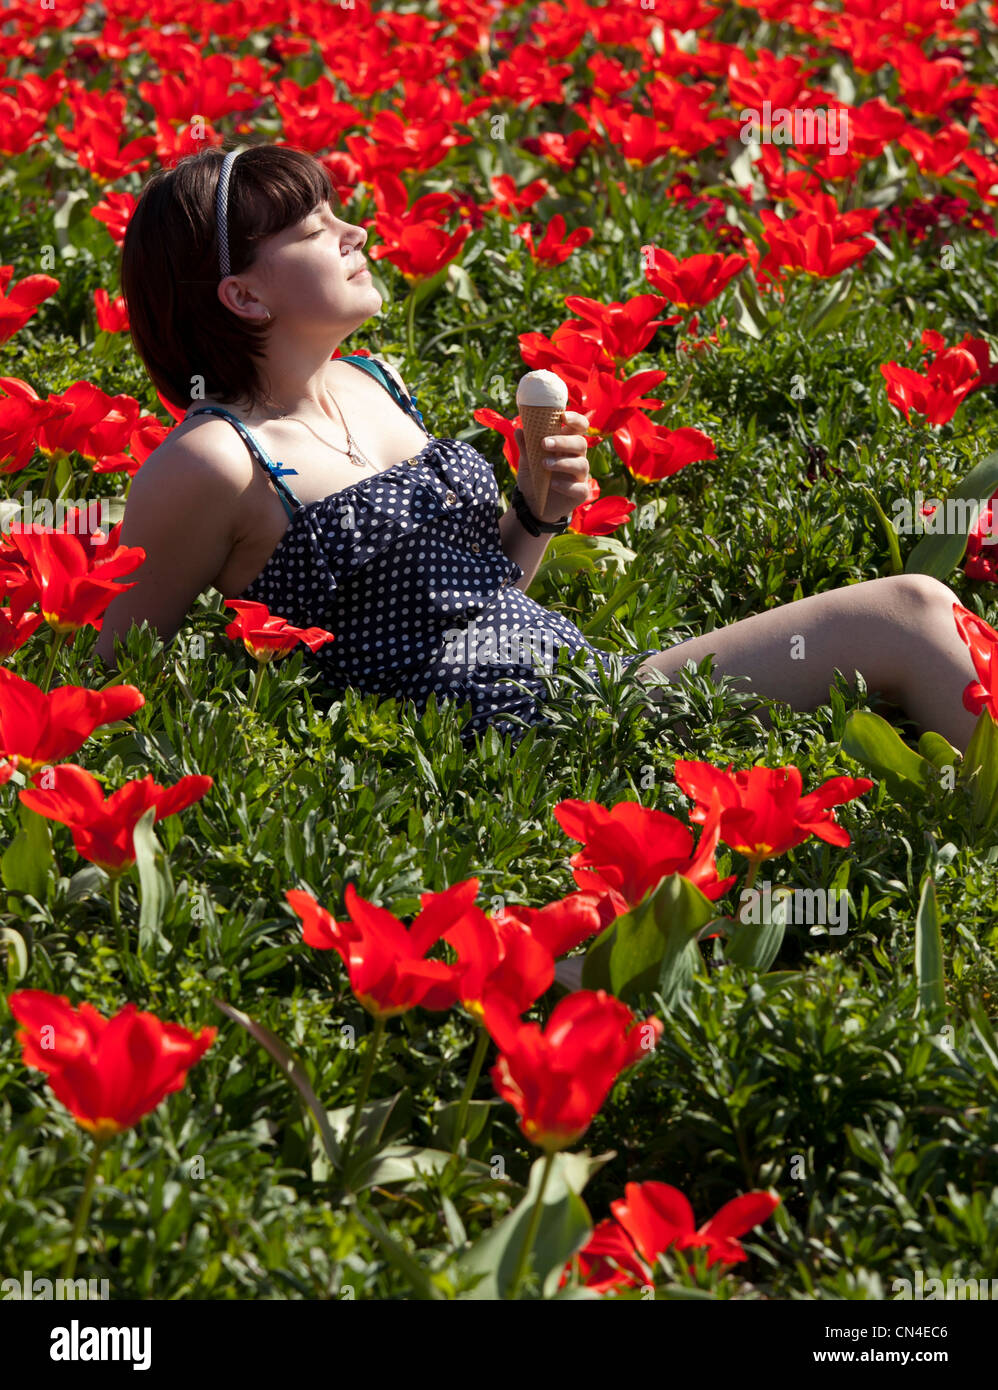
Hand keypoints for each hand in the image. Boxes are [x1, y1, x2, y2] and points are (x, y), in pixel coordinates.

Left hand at [513, 410, 592, 526]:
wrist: (534, 505)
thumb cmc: (535, 477)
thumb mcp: (527, 461)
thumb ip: (526, 446)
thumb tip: (519, 430)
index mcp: (567, 445)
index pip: (579, 427)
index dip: (576, 419)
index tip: (563, 416)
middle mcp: (577, 457)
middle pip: (580, 443)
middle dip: (563, 442)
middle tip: (544, 443)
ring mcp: (580, 476)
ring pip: (581, 464)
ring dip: (562, 463)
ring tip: (544, 464)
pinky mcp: (581, 493)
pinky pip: (579, 487)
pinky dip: (565, 485)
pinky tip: (552, 484)